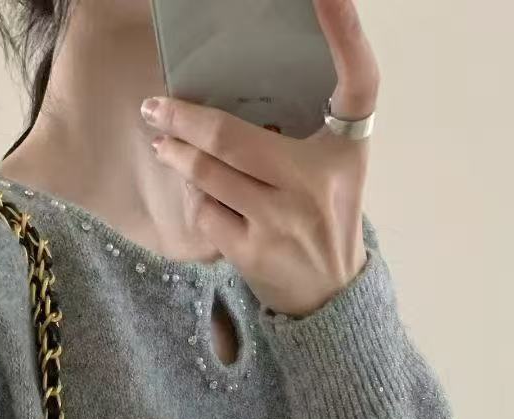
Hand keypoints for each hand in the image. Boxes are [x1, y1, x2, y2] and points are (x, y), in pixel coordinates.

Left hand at [141, 0, 379, 318]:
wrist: (330, 294)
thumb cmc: (327, 213)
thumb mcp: (338, 161)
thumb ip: (305, 122)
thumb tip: (239, 81)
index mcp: (347, 146)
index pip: (358, 79)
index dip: (345, 29)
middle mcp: (317, 182)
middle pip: (232, 136)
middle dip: (184, 119)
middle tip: (155, 105)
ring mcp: (282, 220)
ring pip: (209, 174)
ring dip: (179, 156)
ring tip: (165, 144)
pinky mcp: (255, 252)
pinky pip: (206, 211)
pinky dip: (198, 199)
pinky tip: (200, 194)